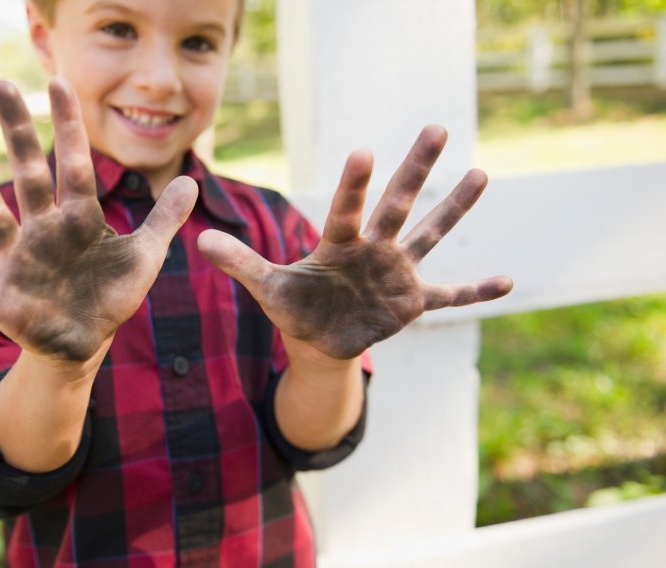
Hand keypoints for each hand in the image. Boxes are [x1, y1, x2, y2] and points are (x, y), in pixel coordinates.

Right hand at [0, 79, 197, 361]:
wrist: (87, 340)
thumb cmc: (113, 295)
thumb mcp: (145, 256)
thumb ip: (164, 219)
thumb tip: (191, 181)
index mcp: (80, 221)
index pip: (75, 166)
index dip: (68, 128)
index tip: (58, 84)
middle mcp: (44, 232)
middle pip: (28, 175)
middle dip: (16, 133)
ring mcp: (18, 262)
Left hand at [198, 125, 512, 359]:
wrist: (317, 336)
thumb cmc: (293, 306)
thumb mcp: (267, 287)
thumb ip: (241, 263)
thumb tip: (201, 239)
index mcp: (338, 243)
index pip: (347, 209)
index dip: (355, 184)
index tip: (364, 151)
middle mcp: (373, 248)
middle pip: (398, 203)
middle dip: (416, 168)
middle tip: (437, 127)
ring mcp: (396, 272)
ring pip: (429, 234)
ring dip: (454, 209)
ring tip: (481, 174)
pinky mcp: (412, 301)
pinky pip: (451, 295)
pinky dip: (477, 291)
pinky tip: (510, 281)